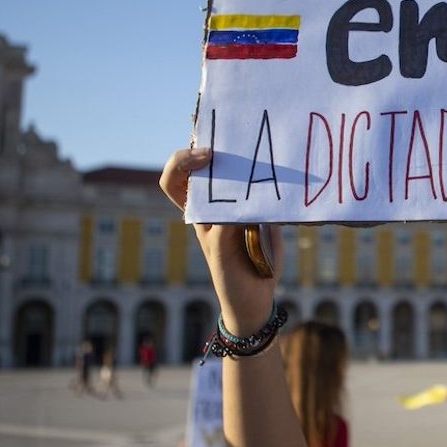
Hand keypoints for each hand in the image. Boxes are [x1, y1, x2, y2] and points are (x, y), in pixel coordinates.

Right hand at [159, 148, 280, 332]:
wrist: (254, 302)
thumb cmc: (259, 261)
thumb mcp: (262, 225)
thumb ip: (260, 203)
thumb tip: (271, 176)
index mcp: (211, 210)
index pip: (185, 175)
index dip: (186, 154)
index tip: (208, 144)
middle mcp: (202, 218)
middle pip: (175, 177)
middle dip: (186, 155)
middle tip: (210, 149)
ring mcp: (206, 232)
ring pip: (192, 193)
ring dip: (203, 172)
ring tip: (215, 159)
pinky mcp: (215, 247)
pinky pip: (221, 218)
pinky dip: (234, 205)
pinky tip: (251, 200)